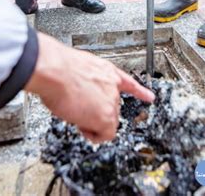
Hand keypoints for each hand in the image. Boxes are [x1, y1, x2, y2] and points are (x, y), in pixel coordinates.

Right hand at [25, 33, 154, 142]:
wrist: (55, 70)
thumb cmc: (58, 69)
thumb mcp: (76, 71)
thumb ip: (85, 82)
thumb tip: (78, 91)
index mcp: (106, 70)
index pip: (127, 82)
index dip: (139, 91)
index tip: (149, 97)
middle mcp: (112, 84)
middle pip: (111, 107)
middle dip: (96, 111)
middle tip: (77, 107)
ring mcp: (111, 101)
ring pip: (107, 120)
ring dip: (91, 121)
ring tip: (74, 111)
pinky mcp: (105, 117)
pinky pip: (105, 134)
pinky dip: (94, 134)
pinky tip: (83, 127)